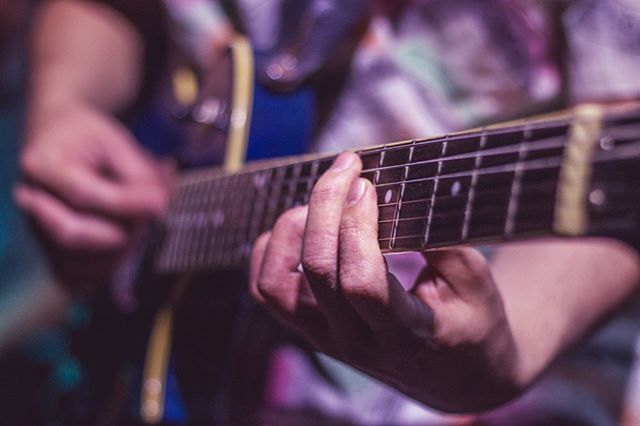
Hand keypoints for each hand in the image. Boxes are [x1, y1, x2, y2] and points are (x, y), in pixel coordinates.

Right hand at [15, 99, 171, 290]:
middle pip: (74, 233)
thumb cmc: (89, 138)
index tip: (159, 204)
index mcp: (42, 165)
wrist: (59, 137)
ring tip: (143, 226)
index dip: (126, 205)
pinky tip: (130, 245)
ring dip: (120, 250)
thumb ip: (137, 175)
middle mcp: (31, 200)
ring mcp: (35, 229)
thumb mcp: (116, 141)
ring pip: (78, 260)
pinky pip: (79, 274)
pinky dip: (110, 266)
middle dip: (121, 230)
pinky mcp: (49, 250)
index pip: (83, 197)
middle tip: (152, 216)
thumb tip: (158, 207)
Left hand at [250, 152, 520, 412]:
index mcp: (405, 335)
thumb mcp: (475, 283)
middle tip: (346, 168)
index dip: (356, 227)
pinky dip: (272, 251)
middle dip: (325, 207)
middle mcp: (356, 342)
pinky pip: (267, 291)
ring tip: (319, 201)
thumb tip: (400, 191)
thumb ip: (441, 241)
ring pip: (275, 286)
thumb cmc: (471, 323)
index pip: (361, 282)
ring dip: (290, 231)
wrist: (454, 375)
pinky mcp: (310, 330)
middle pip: (317, 272)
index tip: (366, 184)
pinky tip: (300, 225)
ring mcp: (326, 339)